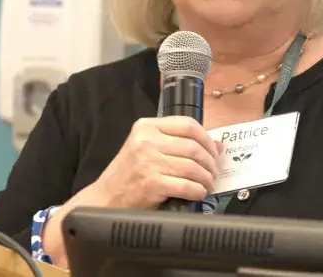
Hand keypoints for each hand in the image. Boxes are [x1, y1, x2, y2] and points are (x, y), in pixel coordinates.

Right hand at [90, 116, 220, 207]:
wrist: (105, 197)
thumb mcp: (146, 148)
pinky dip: (198, 191)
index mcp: (146, 127)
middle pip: (194, 147)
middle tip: (213, 172)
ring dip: (206, 179)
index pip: (187, 124)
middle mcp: (146, 141)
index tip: (213, 151)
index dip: (207, 139)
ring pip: (193, 167)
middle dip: (210, 162)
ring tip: (207, 185)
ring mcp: (149, 162)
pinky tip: (198, 194)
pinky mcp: (152, 184)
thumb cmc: (128, 173)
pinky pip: (187, 186)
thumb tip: (217, 146)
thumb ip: (177, 143)